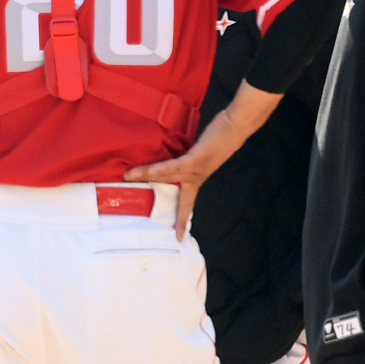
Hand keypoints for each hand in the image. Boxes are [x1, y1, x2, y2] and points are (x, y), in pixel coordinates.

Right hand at [125, 80, 281, 238]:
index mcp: (198, 177)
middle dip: (154, 201)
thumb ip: (191, 154)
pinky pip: (173, 166)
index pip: (188, 203)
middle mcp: (197, 177)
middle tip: (134, 208)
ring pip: (166, 176)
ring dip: (146, 176)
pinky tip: (145, 170)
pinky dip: (158, 169)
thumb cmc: (223, 134)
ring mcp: (197, 169)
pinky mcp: (197, 158)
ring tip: (127, 176)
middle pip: (172, 194)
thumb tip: (177, 151)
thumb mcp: (205, 149)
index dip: (181, 220)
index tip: (178, 237)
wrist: (238, 125)